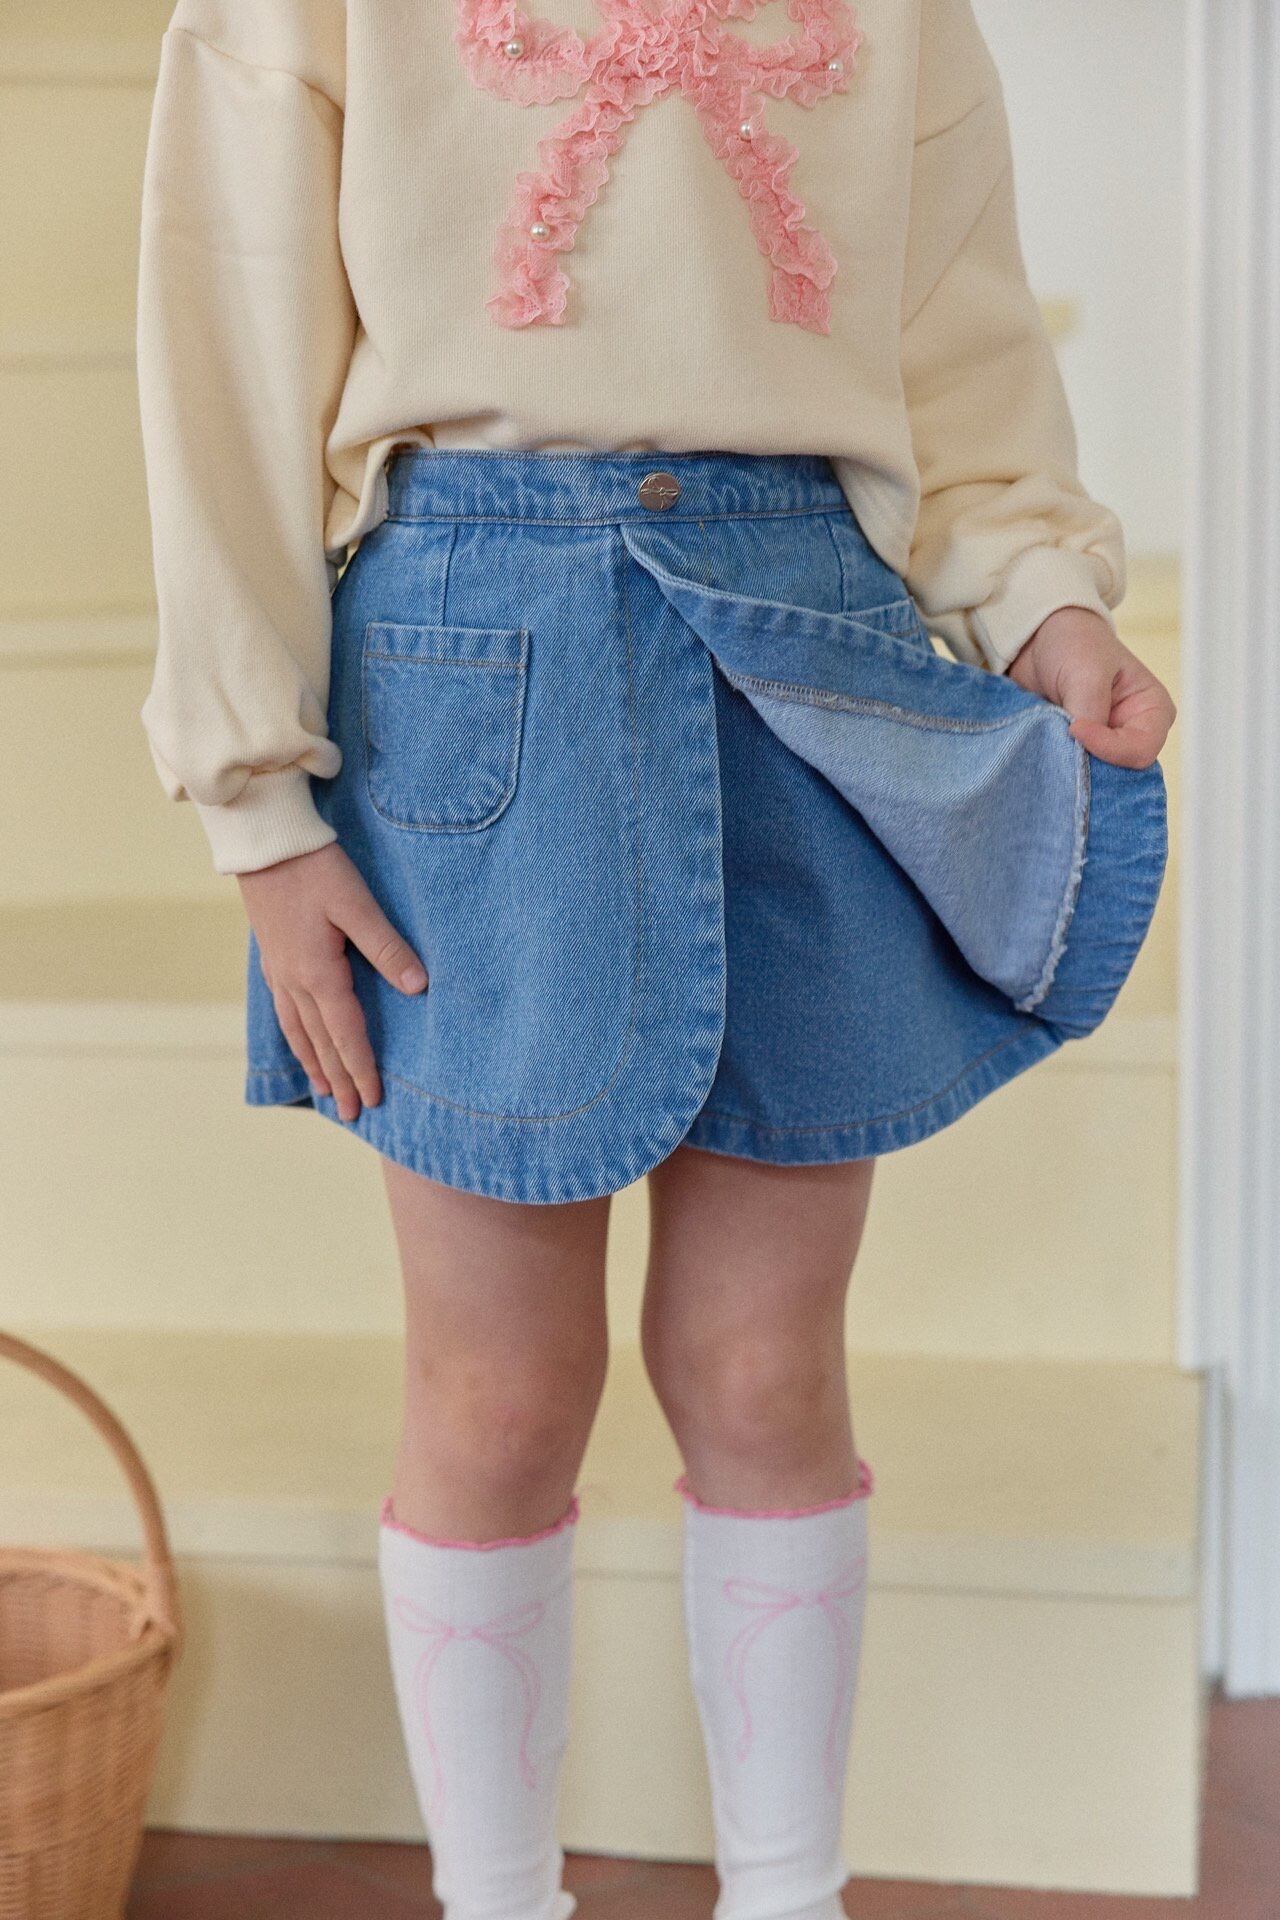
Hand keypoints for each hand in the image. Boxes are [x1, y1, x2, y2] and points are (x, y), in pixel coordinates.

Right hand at [238, 841, 427, 1121]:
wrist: (264, 845)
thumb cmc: (315, 869)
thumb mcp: (357, 904)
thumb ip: (387, 946)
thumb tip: (417, 986)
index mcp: (318, 974)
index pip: (346, 1034)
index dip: (362, 1068)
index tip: (374, 1099)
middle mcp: (294, 982)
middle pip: (320, 1043)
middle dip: (338, 1079)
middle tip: (352, 1113)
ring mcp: (279, 972)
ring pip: (297, 1031)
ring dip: (314, 1063)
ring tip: (324, 1091)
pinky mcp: (272, 958)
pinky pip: (284, 1012)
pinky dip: (295, 1037)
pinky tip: (300, 1040)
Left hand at [1006, 606, 1175, 768]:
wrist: (1037, 639)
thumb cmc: (1074, 644)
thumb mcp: (1087, 670)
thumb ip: (1090, 710)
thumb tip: (1081, 747)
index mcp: (1153, 711)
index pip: (1140, 750)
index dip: (1107, 748)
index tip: (1073, 728)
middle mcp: (1133, 733)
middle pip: (1120, 772)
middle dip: (1090, 764)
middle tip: (1059, 748)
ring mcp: (1105, 745)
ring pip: (1094, 776)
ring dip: (1070, 766)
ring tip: (1048, 747)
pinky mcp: (1079, 751)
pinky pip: (1071, 772)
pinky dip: (1056, 766)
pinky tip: (1041, 753)